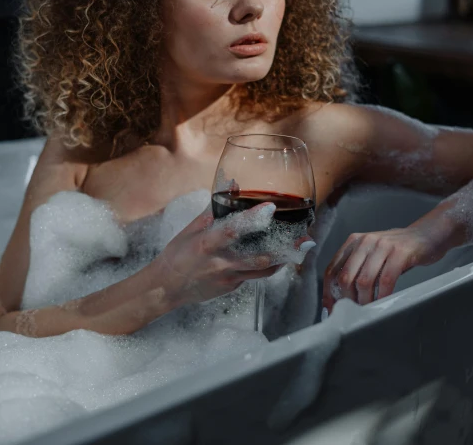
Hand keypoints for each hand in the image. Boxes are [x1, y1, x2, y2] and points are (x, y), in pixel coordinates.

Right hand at [151, 203, 315, 307]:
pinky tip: (280, 257)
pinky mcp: (233, 287)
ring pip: (263, 270)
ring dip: (284, 258)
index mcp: (208, 243)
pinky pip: (255, 275)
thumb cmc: (178, 254)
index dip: (252, 219)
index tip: (270, 208)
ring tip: (301, 247)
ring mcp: (229, 277)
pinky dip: (269, 265)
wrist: (167, 287)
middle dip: (284, 248)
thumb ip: (215, 209)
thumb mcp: (193, 228)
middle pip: (259, 257)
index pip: (233, 229)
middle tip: (305, 237)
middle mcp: (221, 262)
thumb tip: (233, 185)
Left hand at [322, 226, 446, 310]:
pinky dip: (382, 295)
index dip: (329, 292)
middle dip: (347, 299)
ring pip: (364, 280)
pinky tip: (382, 301)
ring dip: (364, 300)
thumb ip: (356, 268)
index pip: (332, 269)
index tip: (331, 307)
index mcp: (353, 242)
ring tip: (367, 309)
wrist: (425, 235)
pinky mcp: (400, 253)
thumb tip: (341, 295)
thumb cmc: (397, 249)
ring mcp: (382, 246)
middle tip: (352, 312)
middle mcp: (365, 242)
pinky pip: (386, 280)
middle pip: (345, 277)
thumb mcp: (371, 253)